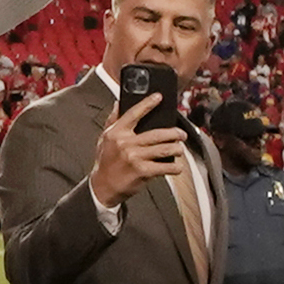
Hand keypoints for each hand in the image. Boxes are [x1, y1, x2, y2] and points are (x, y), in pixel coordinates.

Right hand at [87, 92, 191, 210]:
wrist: (103, 187)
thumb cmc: (105, 163)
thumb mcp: (104, 139)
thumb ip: (113, 120)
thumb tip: (118, 103)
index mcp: (117, 133)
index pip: (134, 113)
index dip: (148, 103)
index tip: (158, 97)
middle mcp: (126, 143)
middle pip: (156, 133)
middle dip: (174, 133)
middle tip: (181, 133)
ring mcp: (135, 157)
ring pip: (164, 149)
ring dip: (176, 149)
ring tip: (180, 149)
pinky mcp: (142, 171)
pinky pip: (164, 167)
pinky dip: (174, 167)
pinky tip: (177, 167)